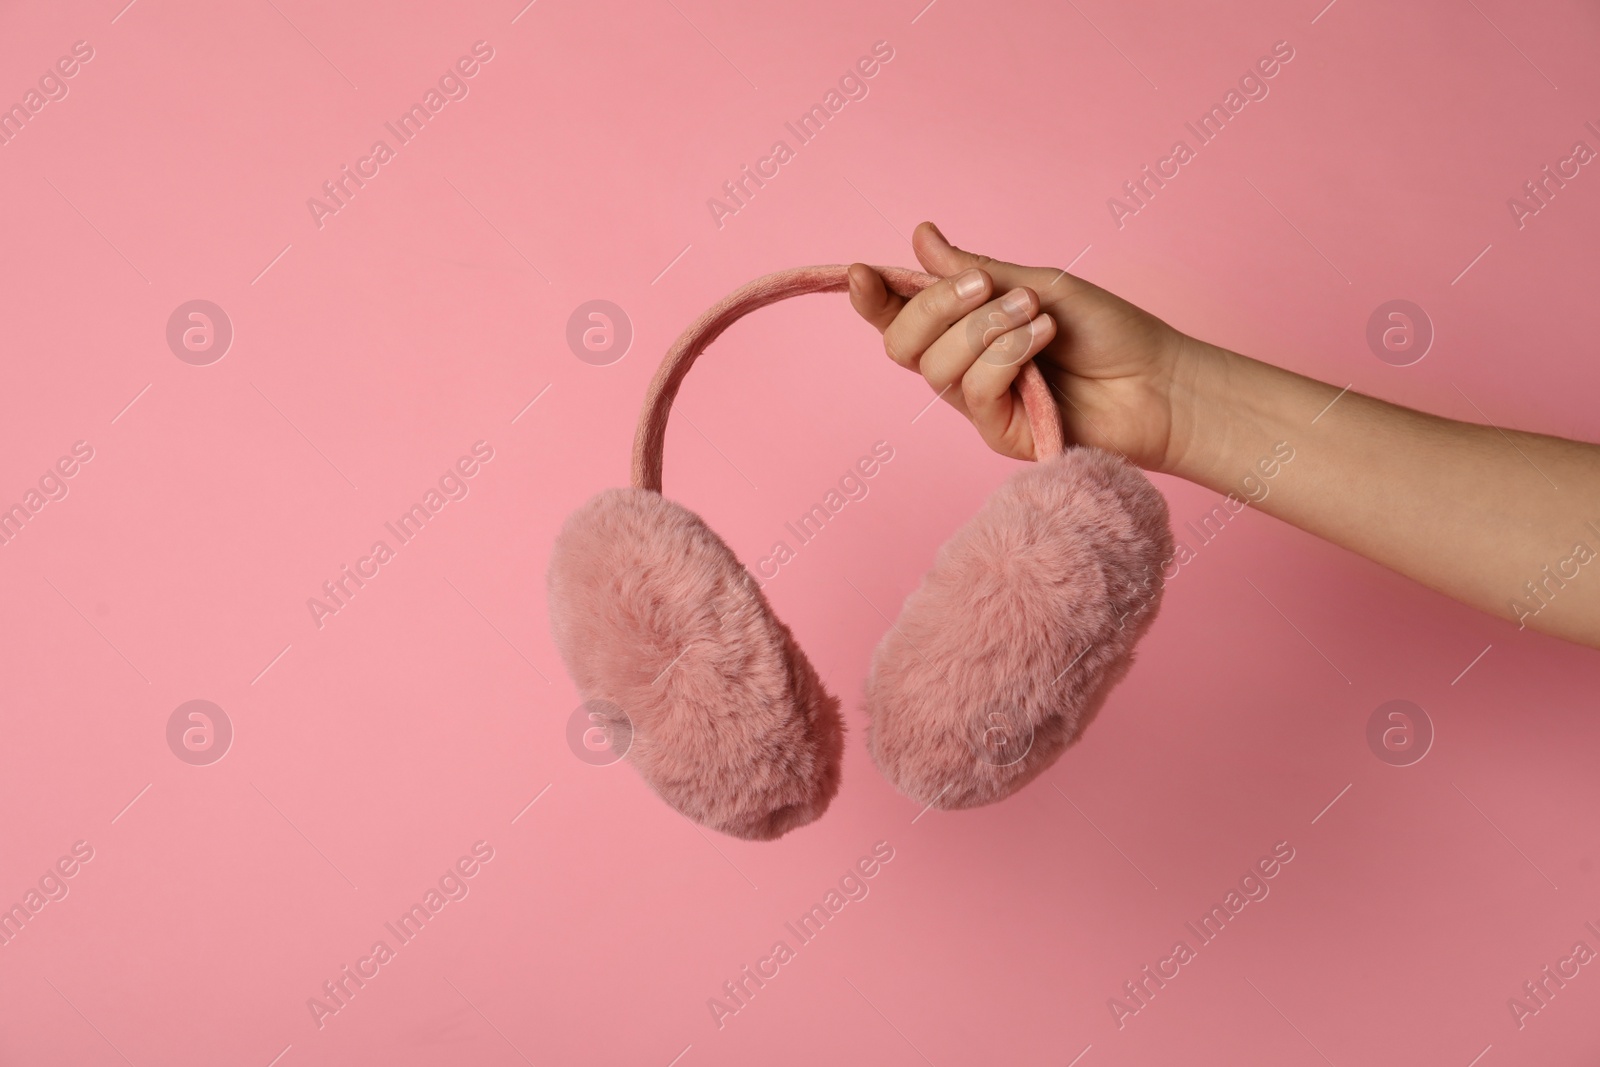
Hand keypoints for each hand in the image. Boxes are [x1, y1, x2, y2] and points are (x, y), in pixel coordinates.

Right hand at [848, 222, 1189, 468]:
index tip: (864, 273)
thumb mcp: (1037, 285)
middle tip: (983, 286)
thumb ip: (974, 270)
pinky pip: (975, 391)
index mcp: (964, 327)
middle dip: (934, 308)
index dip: (874, 299)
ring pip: (938, 367)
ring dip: (986, 330)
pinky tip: (1043, 341)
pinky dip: (1007, 357)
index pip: (900, 316)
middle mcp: (962, 367)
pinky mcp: (1001, 433)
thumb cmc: (1105, 331)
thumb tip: (921, 237)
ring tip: (1038, 316)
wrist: (1158, 379)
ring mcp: (979, 403)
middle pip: (902, 345)